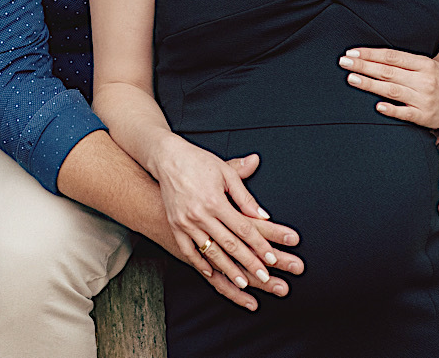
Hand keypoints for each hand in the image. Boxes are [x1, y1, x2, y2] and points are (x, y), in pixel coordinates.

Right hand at [151, 137, 301, 298]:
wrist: (166, 157)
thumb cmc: (198, 161)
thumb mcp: (226, 172)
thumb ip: (244, 196)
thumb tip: (263, 215)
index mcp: (215, 200)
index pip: (243, 228)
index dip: (259, 244)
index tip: (271, 258)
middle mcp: (200, 214)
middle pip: (229, 244)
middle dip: (248, 263)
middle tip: (264, 277)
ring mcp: (185, 222)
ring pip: (210, 251)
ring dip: (227, 269)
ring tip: (242, 282)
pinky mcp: (175, 225)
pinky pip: (188, 249)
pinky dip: (200, 262)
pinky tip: (211, 272)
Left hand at [338, 47, 438, 129]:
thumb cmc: (436, 80)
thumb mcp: (425, 65)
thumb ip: (402, 62)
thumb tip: (368, 56)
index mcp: (423, 64)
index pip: (392, 56)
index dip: (370, 54)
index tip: (351, 52)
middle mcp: (424, 80)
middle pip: (388, 72)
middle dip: (364, 66)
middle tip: (343, 62)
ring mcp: (425, 99)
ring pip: (392, 90)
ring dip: (370, 85)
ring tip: (351, 79)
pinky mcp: (425, 117)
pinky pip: (406, 113)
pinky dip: (391, 109)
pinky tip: (377, 106)